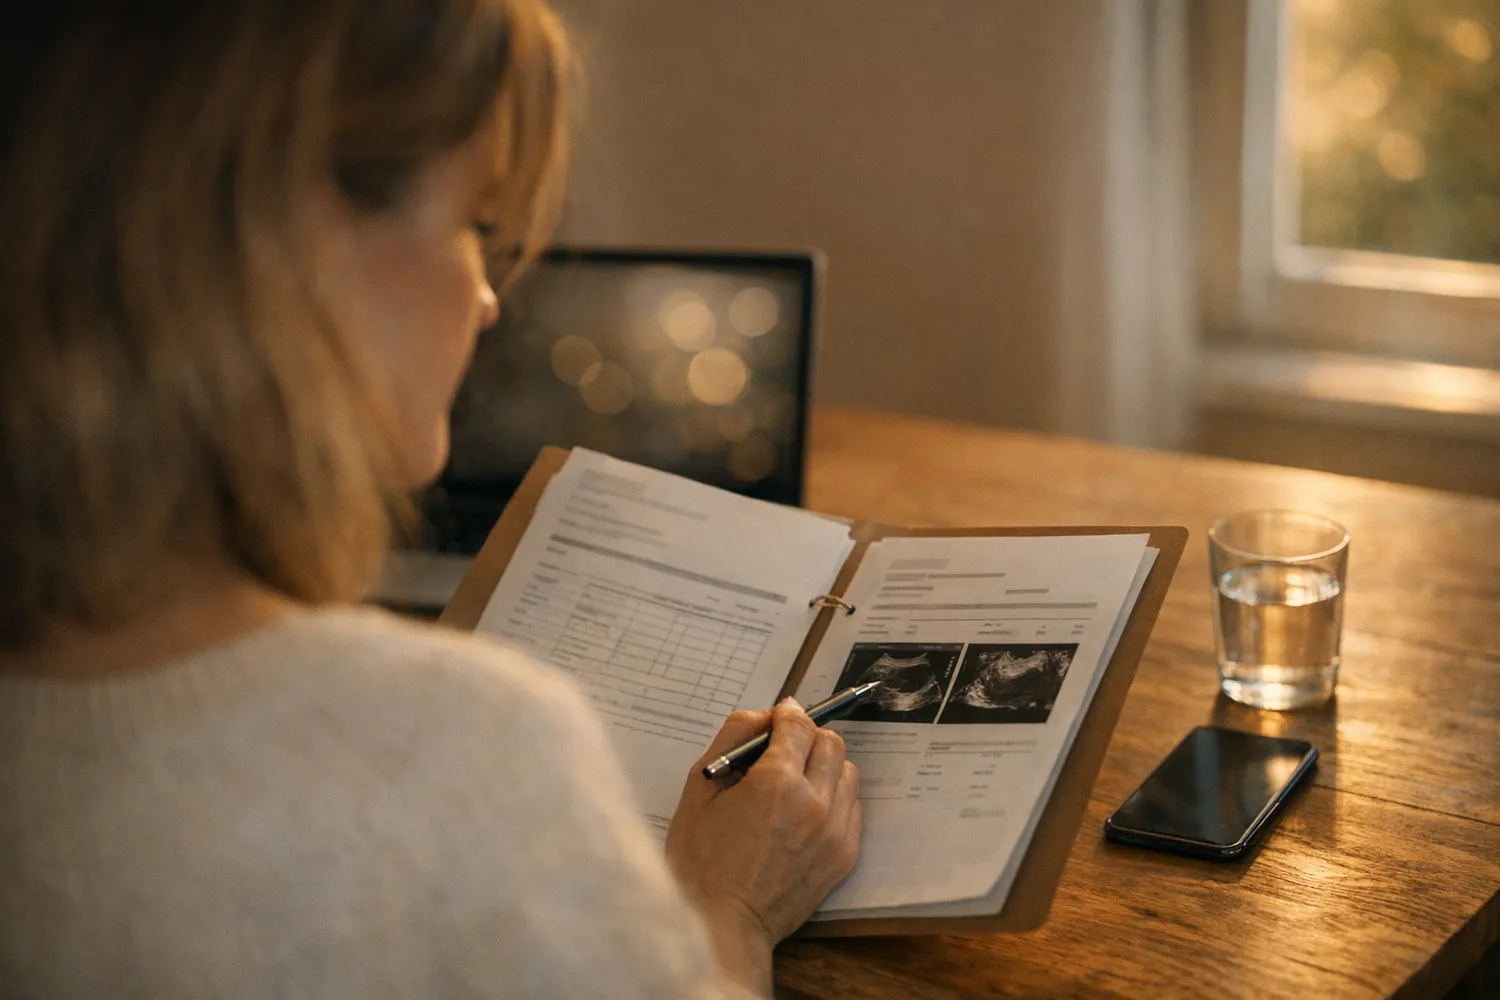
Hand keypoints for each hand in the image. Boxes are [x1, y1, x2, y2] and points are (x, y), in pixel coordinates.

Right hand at [665, 700, 861, 987]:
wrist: (722, 925)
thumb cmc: (700, 860)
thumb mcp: (701, 788)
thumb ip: (733, 738)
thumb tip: (765, 715)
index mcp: (777, 783)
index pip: (799, 724)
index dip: (786, 715)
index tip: (776, 719)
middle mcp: (816, 803)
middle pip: (831, 742)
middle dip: (806, 738)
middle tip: (781, 752)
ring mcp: (836, 831)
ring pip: (847, 772)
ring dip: (824, 767)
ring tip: (793, 785)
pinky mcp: (845, 855)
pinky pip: (853, 806)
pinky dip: (834, 798)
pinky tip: (805, 812)